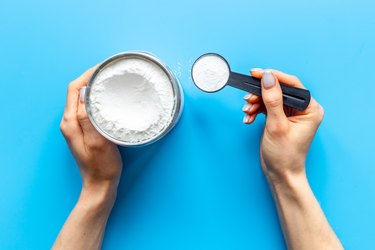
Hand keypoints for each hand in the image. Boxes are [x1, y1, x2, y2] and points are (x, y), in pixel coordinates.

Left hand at [54, 68, 121, 249]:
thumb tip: (85, 93)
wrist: (100, 184)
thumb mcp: (97, 141)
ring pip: (82, 98)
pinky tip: (108, 98)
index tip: (102, 68)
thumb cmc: (101, 166)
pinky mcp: (84, 130)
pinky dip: (96, 99)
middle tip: (108, 71)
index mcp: (70, 122)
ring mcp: (76, 126)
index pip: (74, 90)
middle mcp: (70, 122)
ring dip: (94, 87)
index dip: (87, 75)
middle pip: (77, 91)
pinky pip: (88, 108)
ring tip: (109, 81)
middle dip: (91, 78)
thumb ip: (88, 118)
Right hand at [242, 69, 323, 182]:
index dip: (273, 77)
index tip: (256, 73)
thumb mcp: (277, 125)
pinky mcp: (280, 119)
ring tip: (247, 111)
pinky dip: (256, 111)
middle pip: (278, 90)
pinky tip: (248, 118)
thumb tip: (268, 77)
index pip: (292, 84)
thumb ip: (272, 100)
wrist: (281, 174)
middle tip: (248, 97)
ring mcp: (291, 114)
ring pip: (270, 98)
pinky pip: (266, 107)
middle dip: (260, 94)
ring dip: (256, 103)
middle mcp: (303, 109)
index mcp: (310, 109)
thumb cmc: (285, 155)